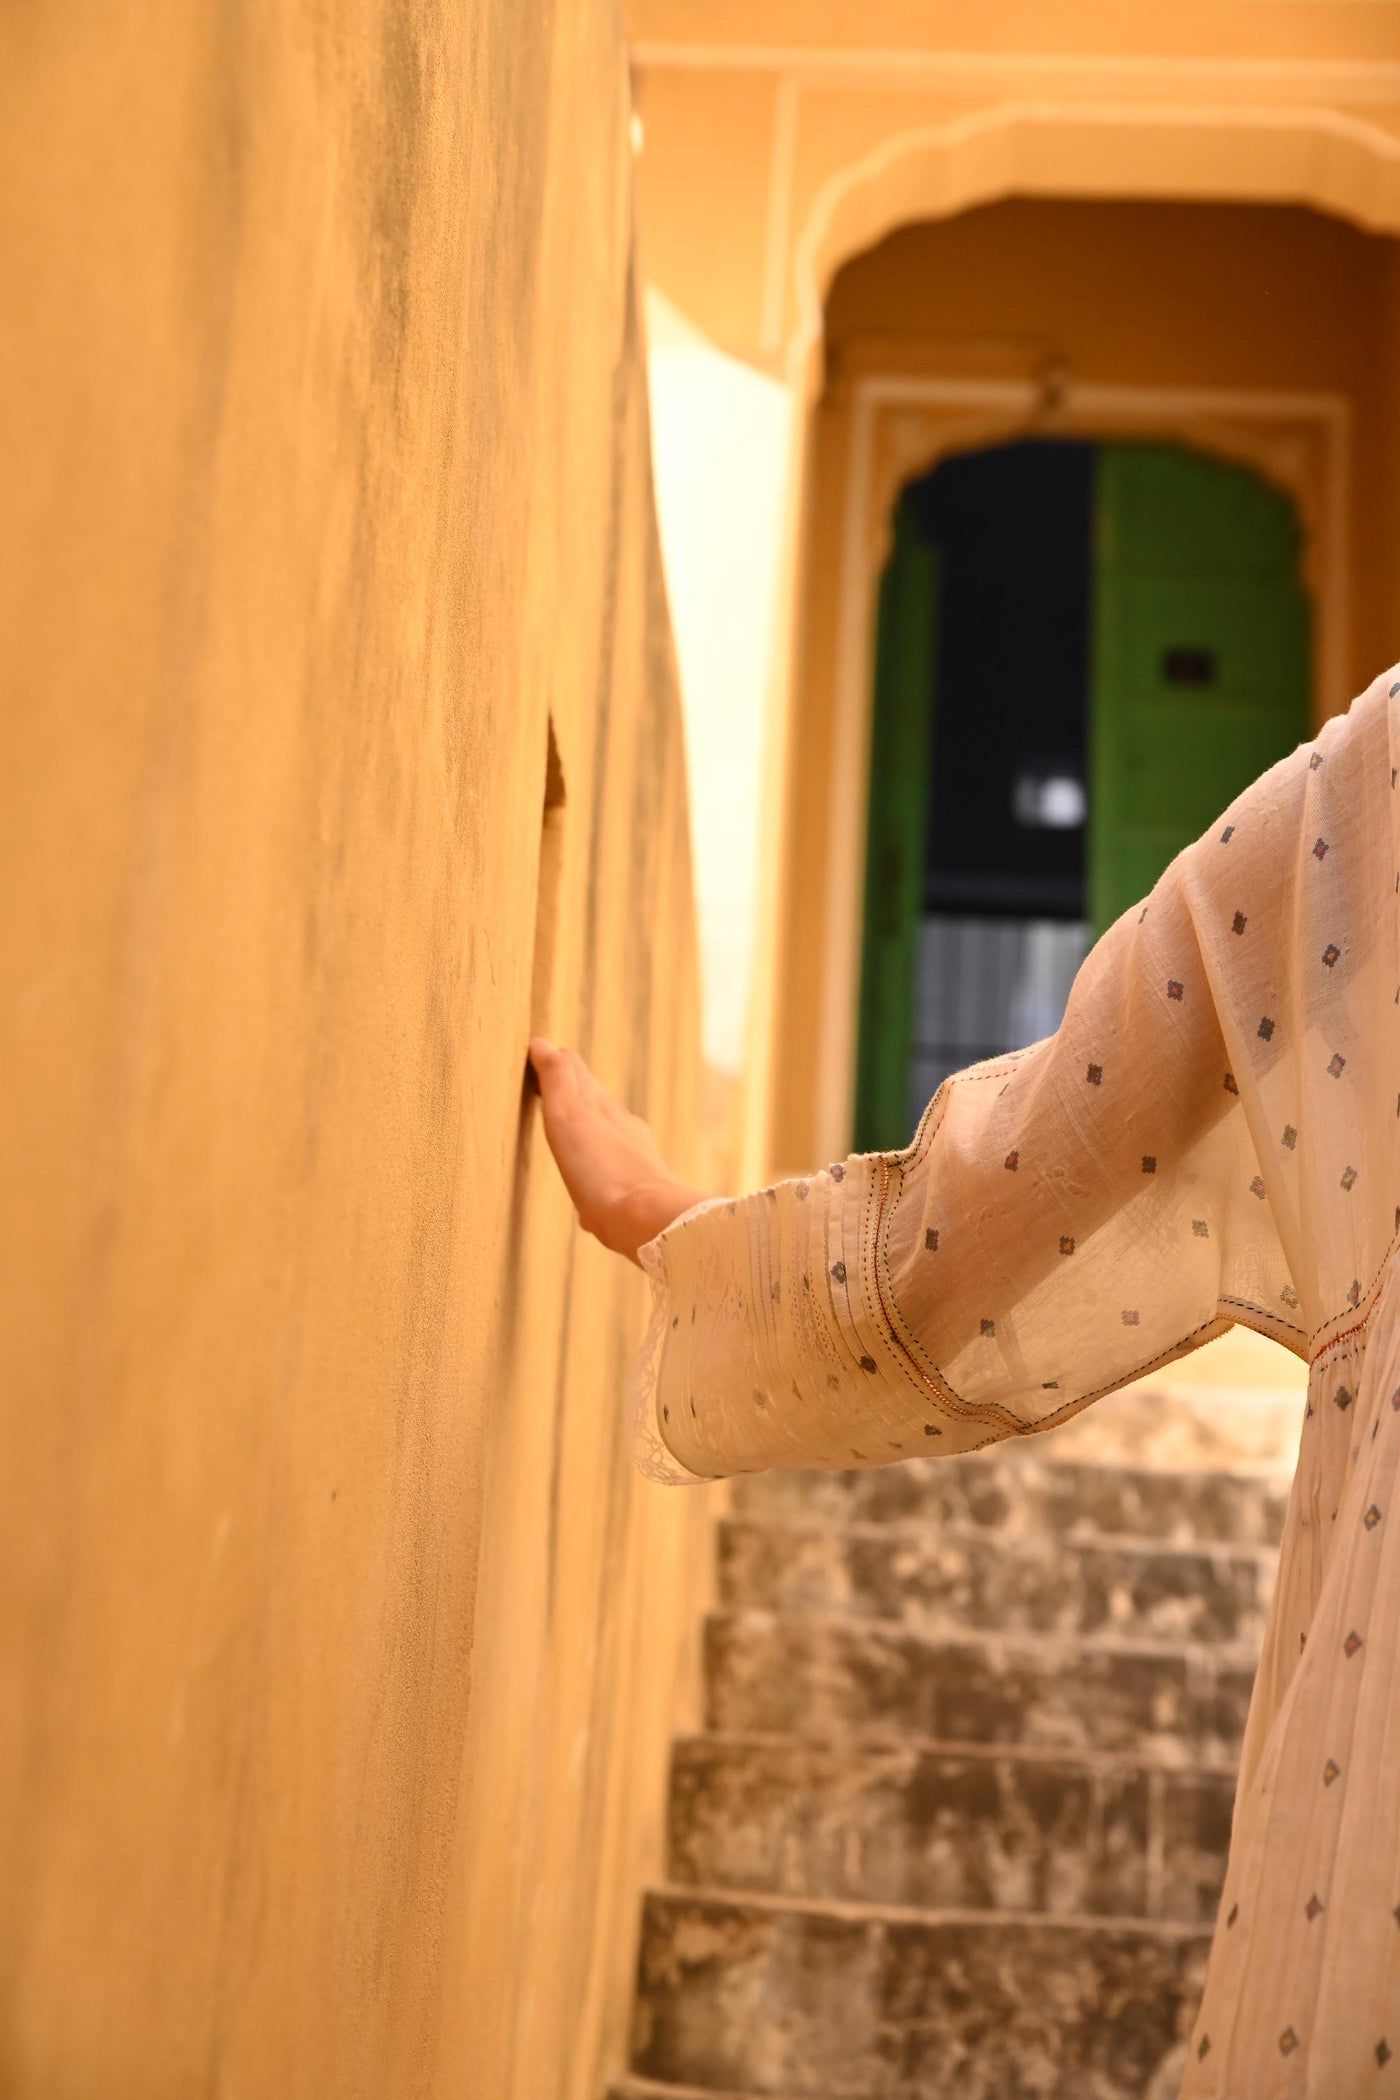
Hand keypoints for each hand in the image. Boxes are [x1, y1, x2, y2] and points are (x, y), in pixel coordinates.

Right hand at [527, 1038, 710, 1263]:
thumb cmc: (598, 1171)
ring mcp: (629, 1147)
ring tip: (566, 1115)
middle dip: (567, 1081)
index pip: (571, 1067)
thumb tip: (542, 1043)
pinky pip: (612, 1152)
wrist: (644, 1217)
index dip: (551, 1058)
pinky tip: (593, 1162)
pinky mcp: (635, 1177)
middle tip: (545, 1077)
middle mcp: (615, 1118)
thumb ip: (557, 1079)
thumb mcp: (567, 1116)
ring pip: (602, 1120)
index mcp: (595, 1102)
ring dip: (583, 1113)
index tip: (534, 1054)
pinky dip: (597, 1146)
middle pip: (589, 1090)